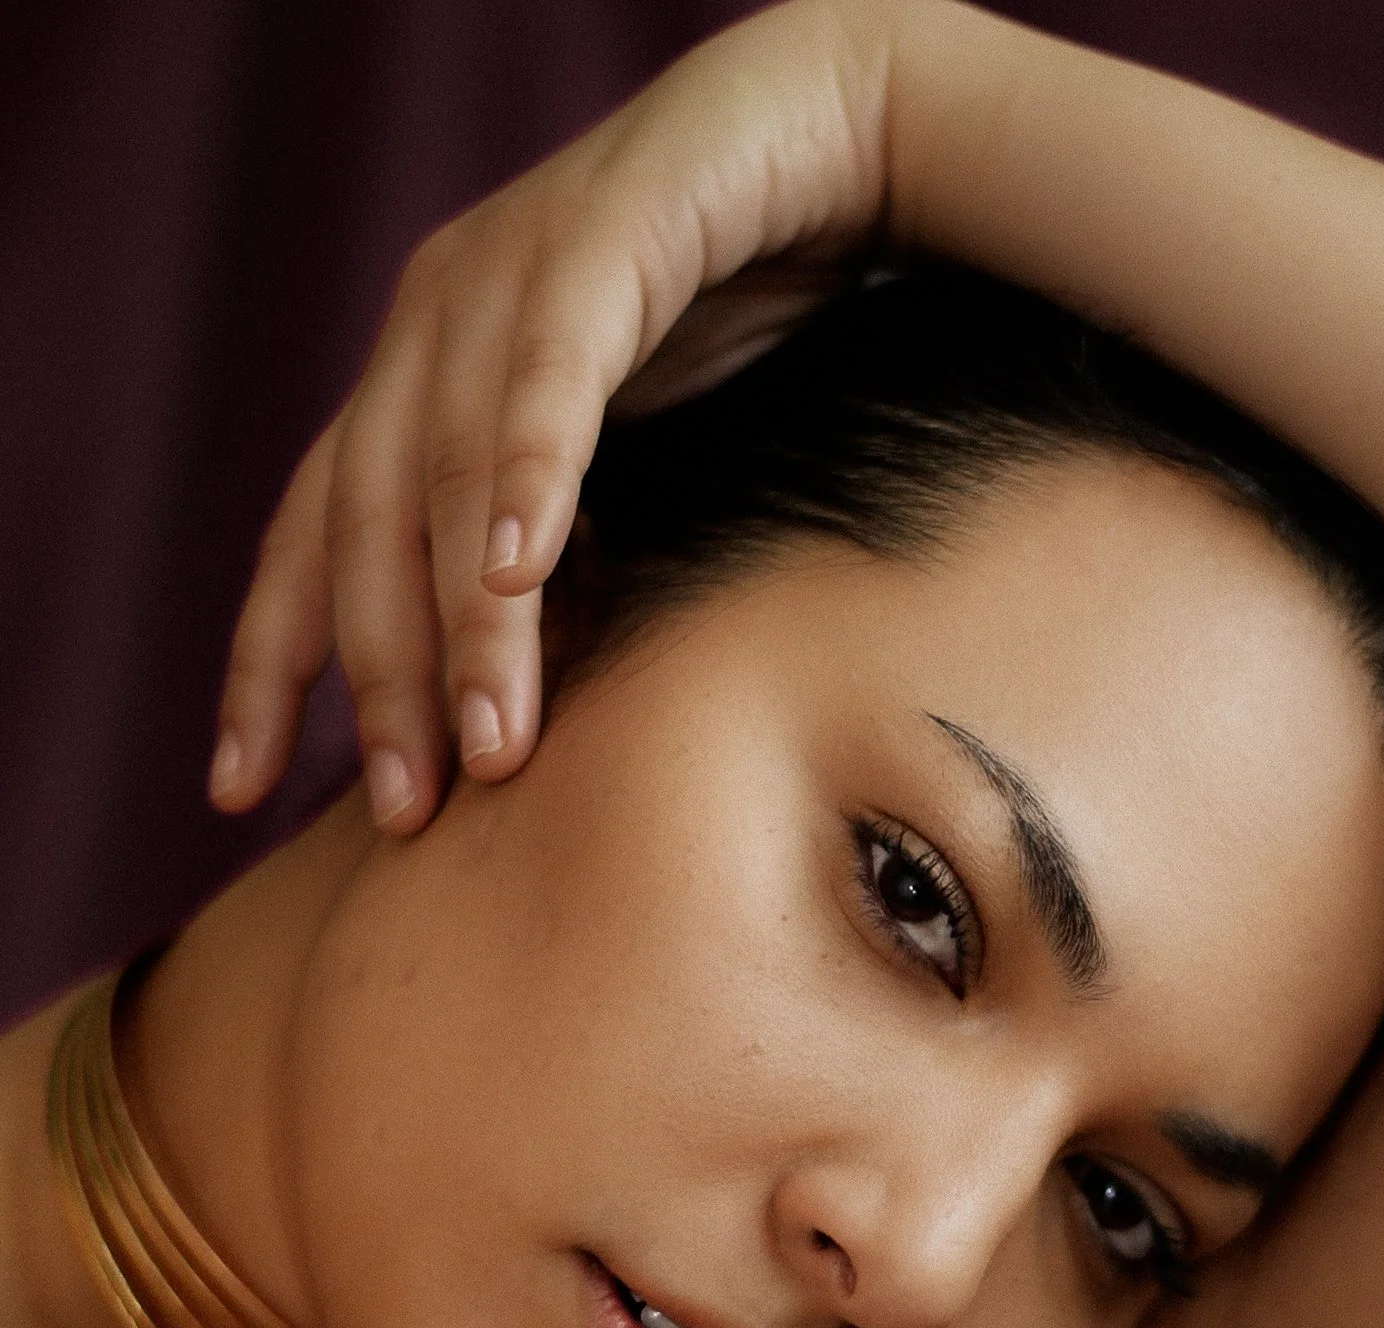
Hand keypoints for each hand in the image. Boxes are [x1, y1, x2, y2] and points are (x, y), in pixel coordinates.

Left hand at [210, 0, 901, 832]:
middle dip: (379, 680)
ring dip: (469, 625)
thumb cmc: (730, 319)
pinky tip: (519, 570)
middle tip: (408, 808)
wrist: (823, 145)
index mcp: (415, 381)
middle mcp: (429, 322)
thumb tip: (522, 729)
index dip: (270, 665)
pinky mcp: (597, 239)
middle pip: (361, 525)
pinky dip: (529, 476)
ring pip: (449, 471)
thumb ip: (561, 565)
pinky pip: (551, 376)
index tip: (240, 789)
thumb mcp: (626, 466)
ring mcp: (499, 271)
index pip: (310, 540)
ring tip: (491, 746)